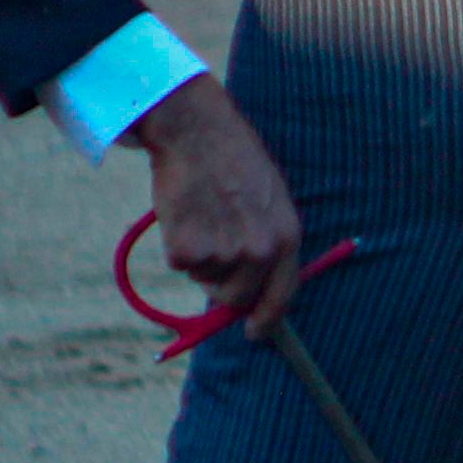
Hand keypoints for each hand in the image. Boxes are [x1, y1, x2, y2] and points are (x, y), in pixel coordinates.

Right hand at [130, 75, 303, 334]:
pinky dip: (175, 243)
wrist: (195, 130)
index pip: (282, 295)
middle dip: (222, 286)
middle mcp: (260, 251)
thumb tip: (253, 284)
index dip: (268, 318)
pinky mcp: (188, 249)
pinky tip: (183, 210)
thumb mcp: (268, 198)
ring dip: (199, 257)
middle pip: (237, 298)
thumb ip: (266, 240)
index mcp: (287, 237)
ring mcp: (224, 253)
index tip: (256, 332)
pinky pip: (179, 262)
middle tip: (210, 252)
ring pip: (205, 279)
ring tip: (201, 213)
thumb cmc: (232, 158)